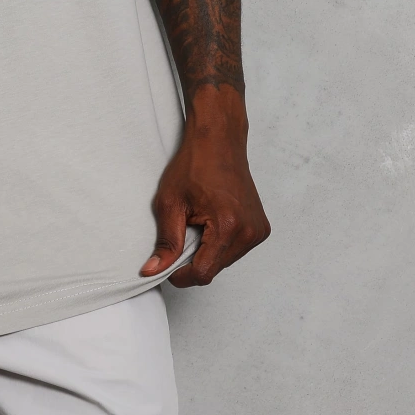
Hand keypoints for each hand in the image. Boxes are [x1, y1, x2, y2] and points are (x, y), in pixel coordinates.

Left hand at [140, 91, 269, 287]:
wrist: (218, 140)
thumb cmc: (193, 165)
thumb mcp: (170, 203)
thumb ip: (165, 242)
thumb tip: (153, 270)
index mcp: (228, 226)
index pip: (203, 273)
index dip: (180, 275)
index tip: (167, 264)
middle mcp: (250, 231)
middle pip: (214, 268)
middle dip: (194, 259)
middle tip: (182, 229)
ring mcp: (258, 230)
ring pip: (225, 261)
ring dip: (207, 251)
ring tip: (198, 221)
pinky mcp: (261, 228)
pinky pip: (235, 250)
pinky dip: (220, 243)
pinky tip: (212, 220)